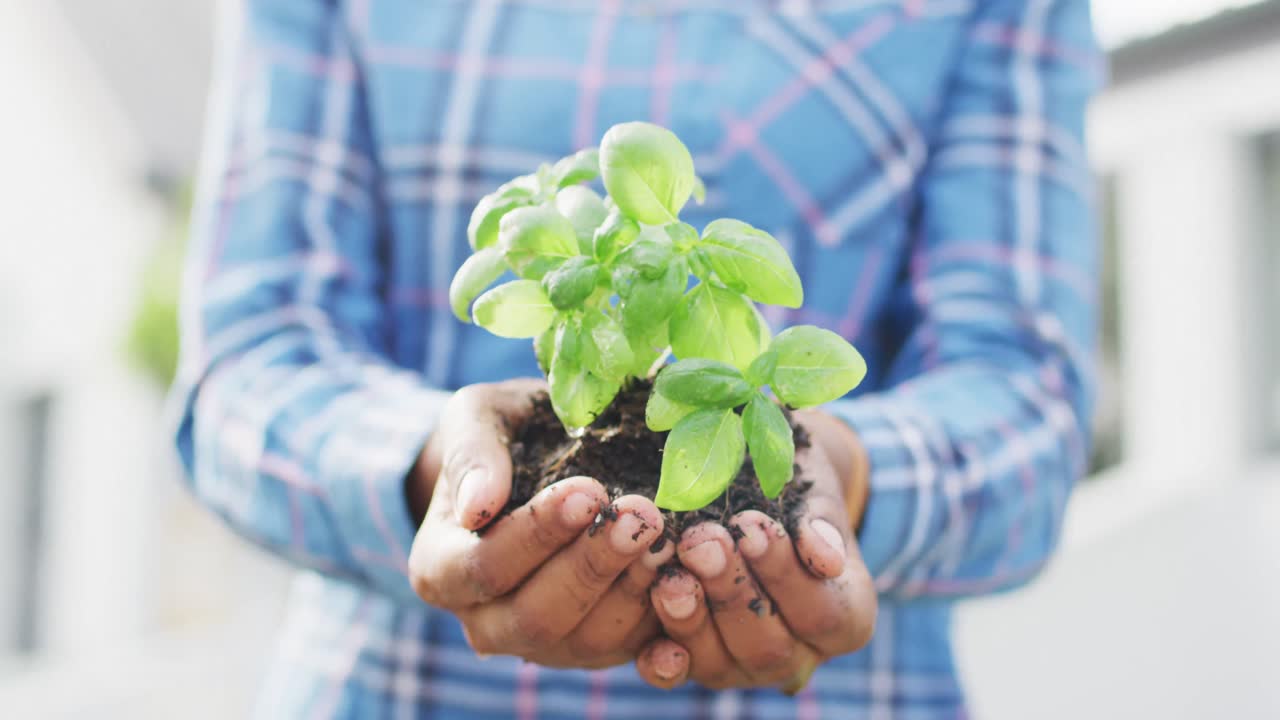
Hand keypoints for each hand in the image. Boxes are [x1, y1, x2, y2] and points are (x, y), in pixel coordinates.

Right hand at [407, 379, 676, 667]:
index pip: (484, 567)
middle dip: (593, 565)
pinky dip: (663, 622)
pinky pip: (630, 651)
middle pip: (537, 617)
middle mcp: (487, 622)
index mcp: (441, 570)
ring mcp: (544, 643)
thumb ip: (471, 455)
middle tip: (640, 516)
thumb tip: (477, 506)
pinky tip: (687, 583)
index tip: (588, 490)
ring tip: (667, 536)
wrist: (538, 462)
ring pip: (587, 641)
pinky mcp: (596, 648)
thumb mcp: (477, 419)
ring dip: (632, 590)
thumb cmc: (503, 436)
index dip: (538, 534)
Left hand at [634, 410, 876, 690]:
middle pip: (769, 647)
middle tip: (701, 541)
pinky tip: (645, 616)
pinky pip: (674, 671)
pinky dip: (657, 654)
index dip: (785, 574)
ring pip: (719, 663)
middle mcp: (798, 654)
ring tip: (668, 570)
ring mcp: (744, 666)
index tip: (751, 526)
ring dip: (689, 616)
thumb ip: (819, 523)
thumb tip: (824, 557)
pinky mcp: (696, 662)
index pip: (823, 614)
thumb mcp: (813, 491)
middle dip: (730, 591)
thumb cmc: (794, 485)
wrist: (759, 483)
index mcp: (845, 617)